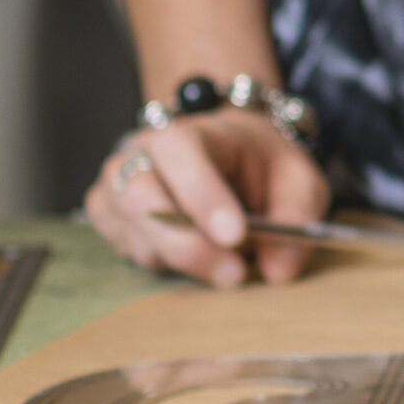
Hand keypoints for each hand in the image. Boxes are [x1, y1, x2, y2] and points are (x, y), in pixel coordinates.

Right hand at [86, 107, 330, 286]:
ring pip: (136, 237)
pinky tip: (197, 252)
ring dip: (185, 261)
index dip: (203, 195)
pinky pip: (128, 253)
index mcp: (191, 129)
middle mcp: (140, 152)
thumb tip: (279, 272)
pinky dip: (167, 264)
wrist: (226, 155)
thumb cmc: (260, 165)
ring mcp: (115, 184)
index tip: (236, 236)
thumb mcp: (298, 179)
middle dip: (190, 245)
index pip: (181, 151)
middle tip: (235, 274)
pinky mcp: (105, 215)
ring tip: (229, 260)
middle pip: (142, 199)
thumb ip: (297, 216)